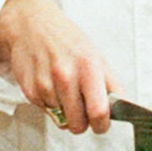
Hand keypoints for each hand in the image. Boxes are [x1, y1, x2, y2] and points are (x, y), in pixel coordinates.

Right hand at [0, 0, 115, 133]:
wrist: (31, 25)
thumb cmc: (66, 40)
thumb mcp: (95, 55)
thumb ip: (109, 83)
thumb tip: (121, 108)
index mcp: (88, 66)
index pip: (99, 111)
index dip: (102, 125)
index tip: (101, 125)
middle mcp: (66, 76)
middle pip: (78, 124)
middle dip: (82, 124)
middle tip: (82, 111)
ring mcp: (45, 84)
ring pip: (60, 120)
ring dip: (64, 111)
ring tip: (63, 89)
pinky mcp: (29, 90)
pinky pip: (46, 111)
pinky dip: (50, 104)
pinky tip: (49, 84)